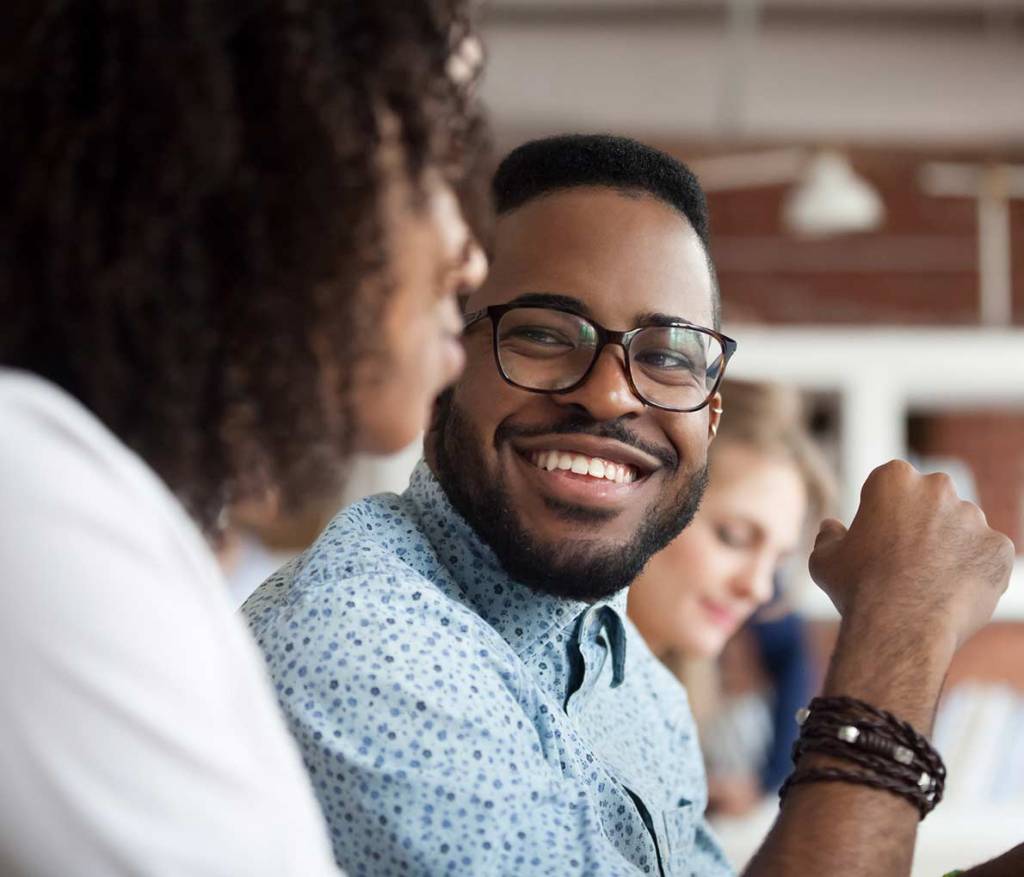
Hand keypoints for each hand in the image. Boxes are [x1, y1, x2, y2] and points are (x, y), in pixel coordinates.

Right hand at [809, 460, 1014, 650]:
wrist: (901, 627)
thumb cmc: (857, 588)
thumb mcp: (824, 559)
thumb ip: (828, 536)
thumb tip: (831, 527)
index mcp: (894, 479)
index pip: (891, 484)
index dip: (882, 510)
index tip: (878, 536)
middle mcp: (938, 488)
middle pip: (932, 500)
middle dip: (922, 521)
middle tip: (905, 558)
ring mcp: (974, 518)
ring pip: (961, 528)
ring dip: (949, 546)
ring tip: (928, 583)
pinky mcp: (1000, 549)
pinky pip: (987, 556)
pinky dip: (974, 571)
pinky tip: (951, 593)